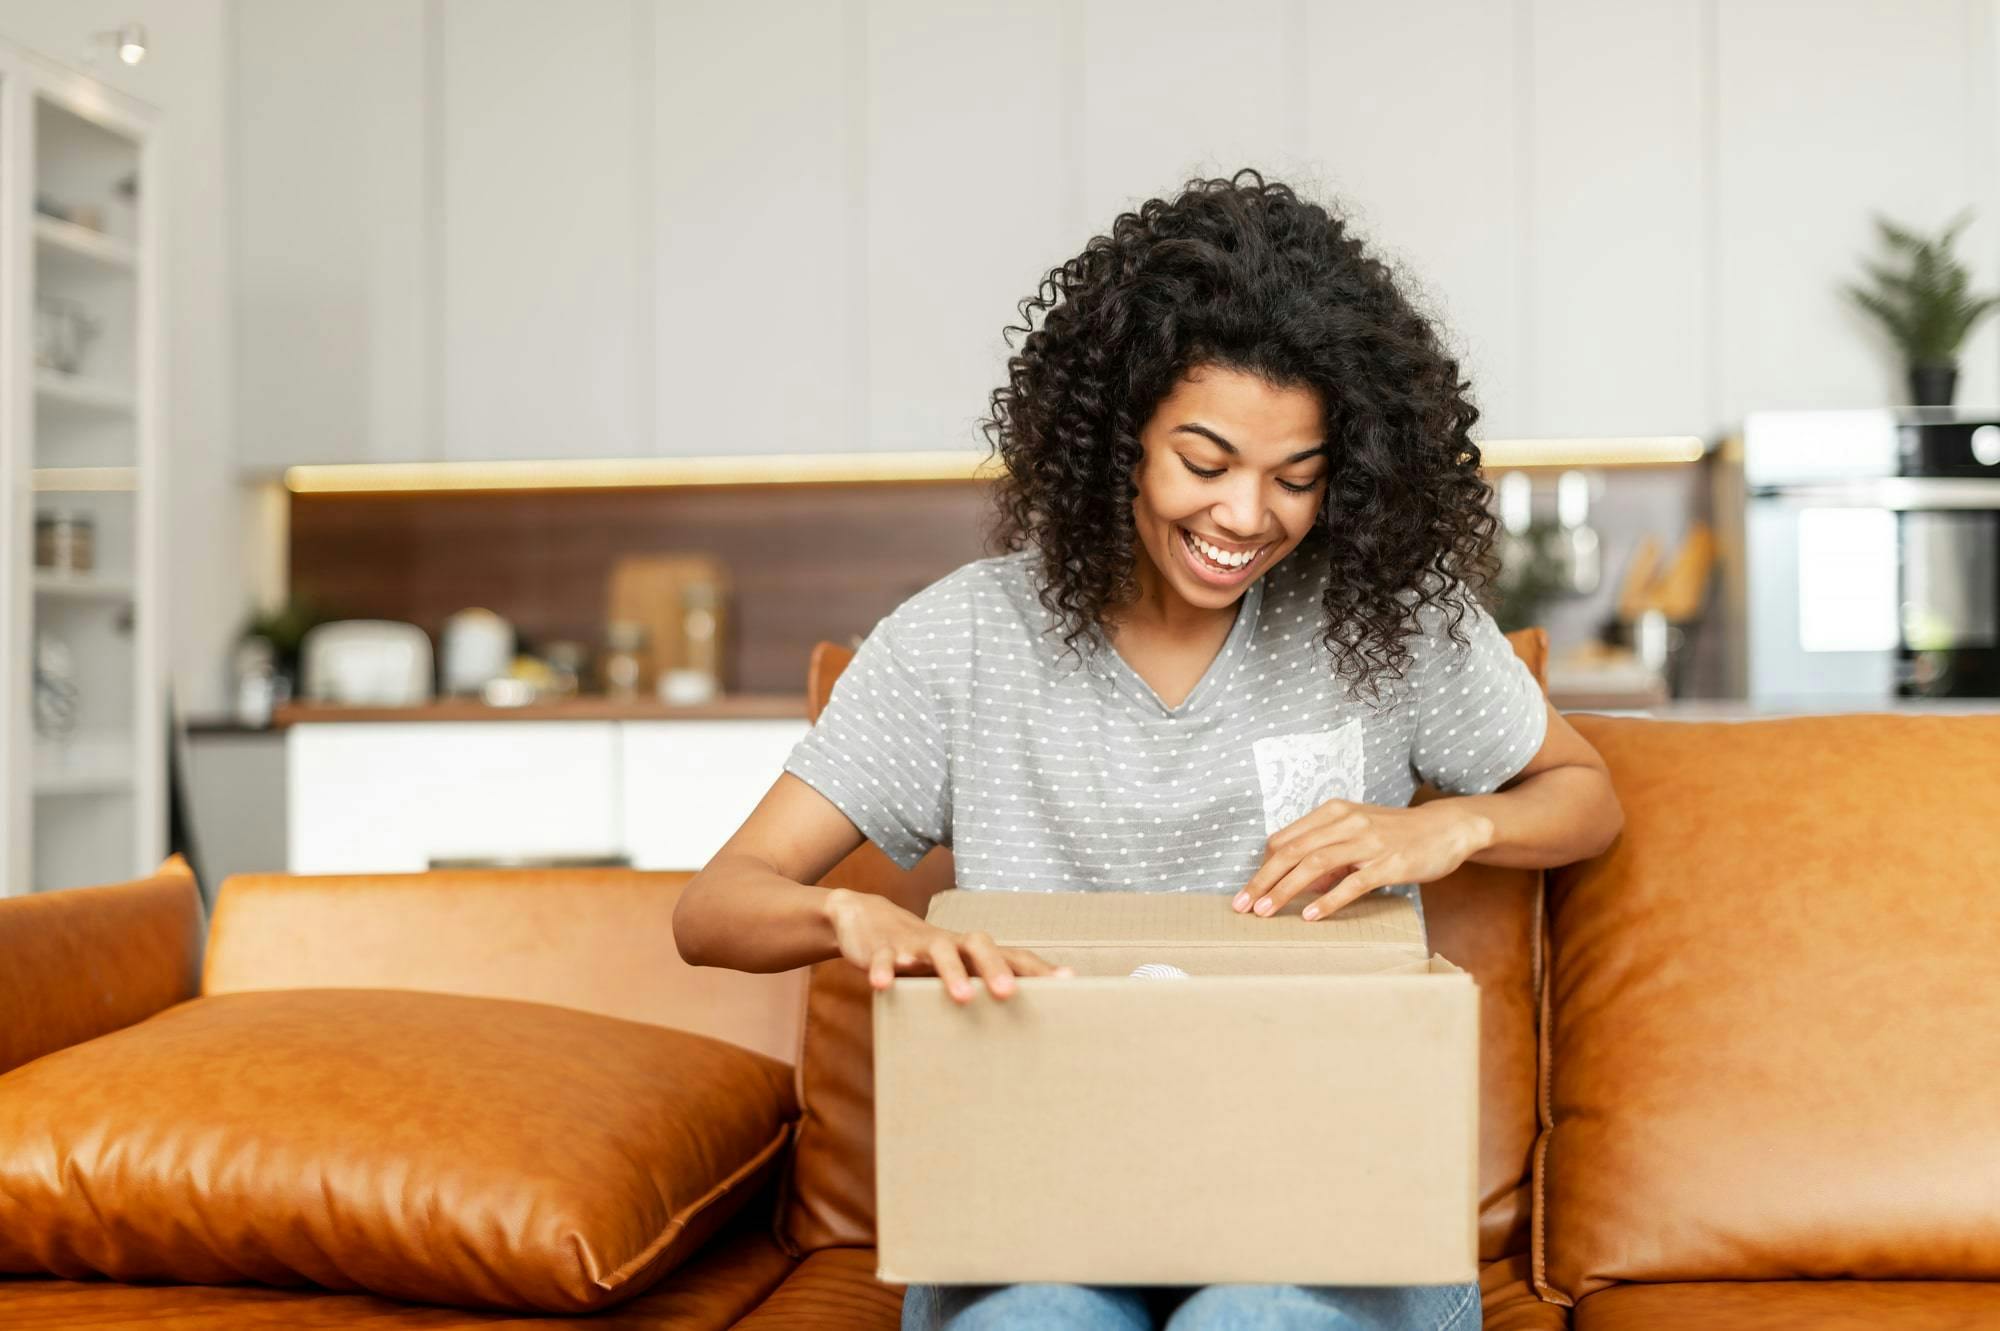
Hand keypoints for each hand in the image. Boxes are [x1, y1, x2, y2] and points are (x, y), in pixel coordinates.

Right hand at [822, 887, 1072, 1003]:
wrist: (866, 920)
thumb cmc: (922, 959)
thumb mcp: (951, 974)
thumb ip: (977, 993)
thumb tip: (1015, 1034)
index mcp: (970, 952)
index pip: (1011, 955)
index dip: (1038, 968)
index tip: (1068, 980)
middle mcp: (950, 943)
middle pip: (979, 944)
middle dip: (996, 968)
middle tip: (1009, 994)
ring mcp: (915, 944)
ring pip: (938, 949)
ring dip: (952, 971)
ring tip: (963, 997)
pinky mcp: (883, 948)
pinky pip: (884, 958)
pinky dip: (884, 970)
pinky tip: (882, 986)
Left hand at [1233, 798, 1492, 921]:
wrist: (1446, 828)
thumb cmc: (1396, 833)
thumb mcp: (1356, 832)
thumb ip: (1326, 851)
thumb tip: (1298, 883)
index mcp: (1333, 813)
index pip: (1285, 839)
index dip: (1262, 866)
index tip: (1247, 891)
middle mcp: (1346, 823)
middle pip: (1292, 851)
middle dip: (1263, 880)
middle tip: (1242, 906)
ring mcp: (1367, 842)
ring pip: (1315, 864)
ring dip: (1285, 889)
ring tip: (1265, 912)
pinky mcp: (1388, 863)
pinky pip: (1353, 882)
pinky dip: (1329, 899)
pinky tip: (1311, 915)